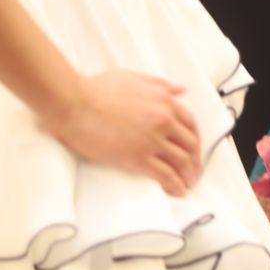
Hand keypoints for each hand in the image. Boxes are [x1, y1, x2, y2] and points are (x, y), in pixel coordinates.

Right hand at [44, 69, 201, 196]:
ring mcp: (152, 139)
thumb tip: (183, 90)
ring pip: (181, 161)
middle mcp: (164, 120)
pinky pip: (165, 175)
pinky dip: (175, 185)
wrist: (73, 103)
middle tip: (194, 171)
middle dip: (195, 160)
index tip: (193, 149)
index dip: (194, 139)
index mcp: (164, 100)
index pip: (190, 123)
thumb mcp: (134, 77)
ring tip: (188, 185)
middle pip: (190, 144)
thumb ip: (161, 85)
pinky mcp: (137, 158)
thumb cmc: (96, 88)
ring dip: (188, 175)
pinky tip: (178, 192)